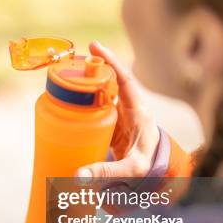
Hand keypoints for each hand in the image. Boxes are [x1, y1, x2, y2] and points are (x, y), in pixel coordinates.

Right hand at [76, 42, 159, 178]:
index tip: (95, 46)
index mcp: (138, 112)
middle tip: (74, 59)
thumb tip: (78, 176)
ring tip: (68, 73)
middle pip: (110, 81)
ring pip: (102, 92)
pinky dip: (83, 99)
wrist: (154, 172)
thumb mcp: (131, 169)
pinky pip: (95, 106)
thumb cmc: (148, 167)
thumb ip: (106, 172)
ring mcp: (118, 115)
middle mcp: (128, 109)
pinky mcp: (109, 124)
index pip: (125, 80)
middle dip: (94, 67)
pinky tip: (68, 98)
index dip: (112, 62)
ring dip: (87, 82)